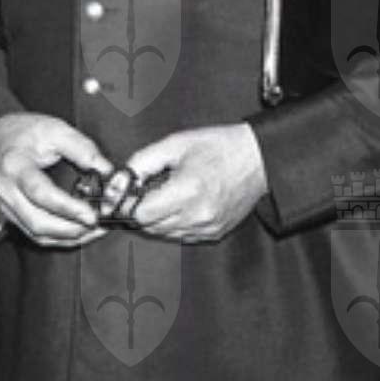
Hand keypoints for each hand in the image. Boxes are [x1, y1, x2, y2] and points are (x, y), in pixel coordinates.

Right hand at [0, 113, 114, 247]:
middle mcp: (7, 192)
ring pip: (39, 235)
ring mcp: (7, 208)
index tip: (92, 214)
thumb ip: (82, 148)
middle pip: (39, 223)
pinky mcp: (12, 217)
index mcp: (16, 167)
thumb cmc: (24, 134)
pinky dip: (61, 239)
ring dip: (70, 237)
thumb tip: (105, 170)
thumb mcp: (55, 129)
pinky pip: (37, 236)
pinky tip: (80, 232)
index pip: (41, 193)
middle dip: (73, 229)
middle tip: (99, 223)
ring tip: (95, 229)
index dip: (68, 207)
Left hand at [120, 124, 269, 241]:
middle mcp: (198, 215)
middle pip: (150, 227)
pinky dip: (174, 224)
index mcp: (187, 191)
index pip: (141, 214)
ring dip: (157, 218)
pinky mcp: (216, 233)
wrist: (259, 159)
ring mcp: (208, 227)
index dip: (129, 203)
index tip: (127, 193)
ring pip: (165, 234)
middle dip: (141, 210)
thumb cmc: (219, 147)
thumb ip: (142, 162)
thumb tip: (120, 180)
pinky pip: (183, 236)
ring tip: (166, 195)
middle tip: (145, 190)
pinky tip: (181, 204)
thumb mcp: (175, 144)